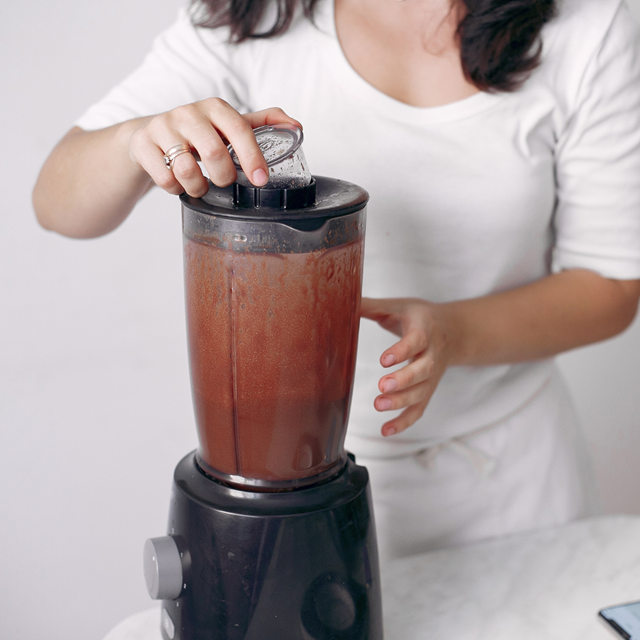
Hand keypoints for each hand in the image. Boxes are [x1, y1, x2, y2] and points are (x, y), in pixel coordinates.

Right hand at [127, 99, 301, 196]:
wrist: (148, 135)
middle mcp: (188, 113)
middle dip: (223, 177)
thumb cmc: (197, 134)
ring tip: (199, 184)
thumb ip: (262, 124)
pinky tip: (178, 182)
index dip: (253, 157)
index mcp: (215, 108)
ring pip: (187, 170)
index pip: (240, 129)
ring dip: (198, 187)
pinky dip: (176, 189)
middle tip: (222, 181)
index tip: (260, 180)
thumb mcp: (228, 126)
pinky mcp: (143, 144)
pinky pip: (166, 179)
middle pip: (214, 153)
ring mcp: (162, 127)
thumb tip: (296, 126)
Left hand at [360, 297, 454, 436]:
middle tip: (382, 387)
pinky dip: (405, 421)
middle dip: (404, 380)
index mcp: (424, 328)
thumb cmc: (419, 317)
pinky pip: (420, 409)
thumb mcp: (398, 306)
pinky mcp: (428, 390)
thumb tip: (342, 299)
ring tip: (379, 405)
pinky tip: (386, 430)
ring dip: (402, 401)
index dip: (402, 350)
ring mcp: (432, 375)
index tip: (384, 360)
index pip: (416, 341)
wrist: (453, 331)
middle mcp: (433, 354)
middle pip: (423, 370)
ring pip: (422, 392)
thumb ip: (371, 306)